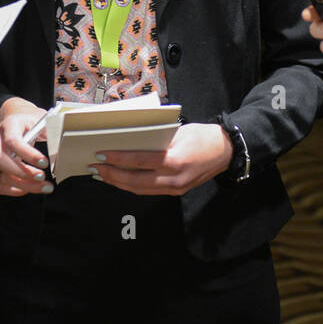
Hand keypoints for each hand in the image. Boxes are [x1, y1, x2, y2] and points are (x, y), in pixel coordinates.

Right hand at [0, 97, 49, 196]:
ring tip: (44, 187)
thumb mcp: (43, 120)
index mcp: (10, 125)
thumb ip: (52, 132)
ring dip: (23, 185)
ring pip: (0, 175)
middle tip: (42, 177)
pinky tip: (30, 188)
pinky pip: (0, 185)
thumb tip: (62, 149)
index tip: (44, 163)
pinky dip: (15, 190)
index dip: (28, 154)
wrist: (18, 120)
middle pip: (0, 160)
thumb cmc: (32, 122)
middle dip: (22, 172)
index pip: (13, 141)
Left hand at [89, 123, 232, 195]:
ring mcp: (176, 188)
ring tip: (103, 175)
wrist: (227, 151)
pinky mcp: (177, 191)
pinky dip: (133, 185)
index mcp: (174, 160)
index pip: (139, 161)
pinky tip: (122, 179)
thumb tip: (129, 141)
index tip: (102, 154)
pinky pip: (149, 190)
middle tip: (95, 168)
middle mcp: (174, 179)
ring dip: (119, 183)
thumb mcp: (178, 132)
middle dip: (112, 175)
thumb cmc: (202, 136)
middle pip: (135, 182)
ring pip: (140, 189)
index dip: (118, 159)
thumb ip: (155, 140)